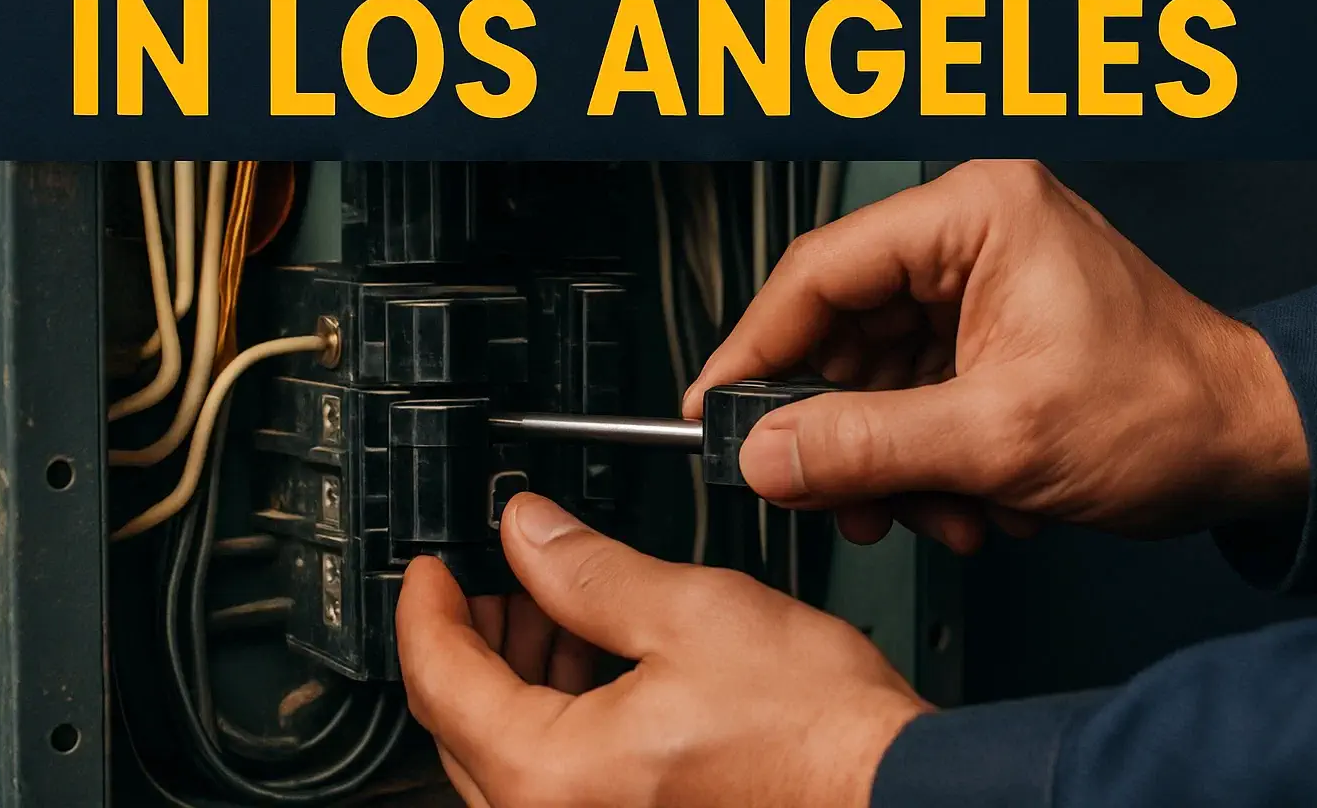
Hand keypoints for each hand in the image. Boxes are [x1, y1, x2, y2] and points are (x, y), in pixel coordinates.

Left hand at [397, 493, 927, 807]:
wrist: (890, 794)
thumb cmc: (816, 732)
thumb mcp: (690, 614)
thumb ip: (587, 570)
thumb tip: (526, 533)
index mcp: (553, 775)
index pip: (441, 682)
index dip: (427, 608)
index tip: (431, 567)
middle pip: (464, 727)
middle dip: (475, 640)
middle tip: (494, 577)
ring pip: (509, 759)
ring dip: (516, 679)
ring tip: (553, 610)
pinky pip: (559, 782)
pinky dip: (558, 719)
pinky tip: (596, 666)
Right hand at [684, 160, 1307, 546]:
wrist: (1257, 447)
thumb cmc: (1173, 408)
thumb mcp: (1000, 436)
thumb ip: (867, 444)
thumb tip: (768, 451)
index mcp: (978, 214)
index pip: (821, 269)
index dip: (757, 345)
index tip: (715, 406)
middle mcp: (974, 236)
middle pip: (843, 327)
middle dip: (835, 425)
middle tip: (814, 486)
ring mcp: (982, 286)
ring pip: (875, 373)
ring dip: (885, 456)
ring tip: (920, 510)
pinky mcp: (991, 334)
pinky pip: (916, 395)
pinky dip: (922, 457)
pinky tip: (961, 501)